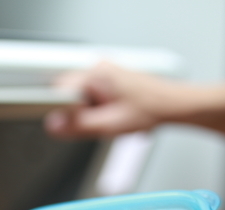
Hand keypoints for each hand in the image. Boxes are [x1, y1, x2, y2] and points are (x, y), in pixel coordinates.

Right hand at [45, 62, 196, 138]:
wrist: (170, 105)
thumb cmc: (150, 109)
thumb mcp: (110, 125)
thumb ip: (79, 126)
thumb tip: (53, 126)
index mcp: (95, 74)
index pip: (58, 90)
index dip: (60, 110)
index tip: (63, 123)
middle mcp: (98, 68)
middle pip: (66, 92)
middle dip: (76, 112)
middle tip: (96, 122)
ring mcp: (103, 71)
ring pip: (77, 94)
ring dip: (86, 110)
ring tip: (108, 117)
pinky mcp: (107, 77)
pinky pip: (88, 93)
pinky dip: (94, 107)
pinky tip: (110, 113)